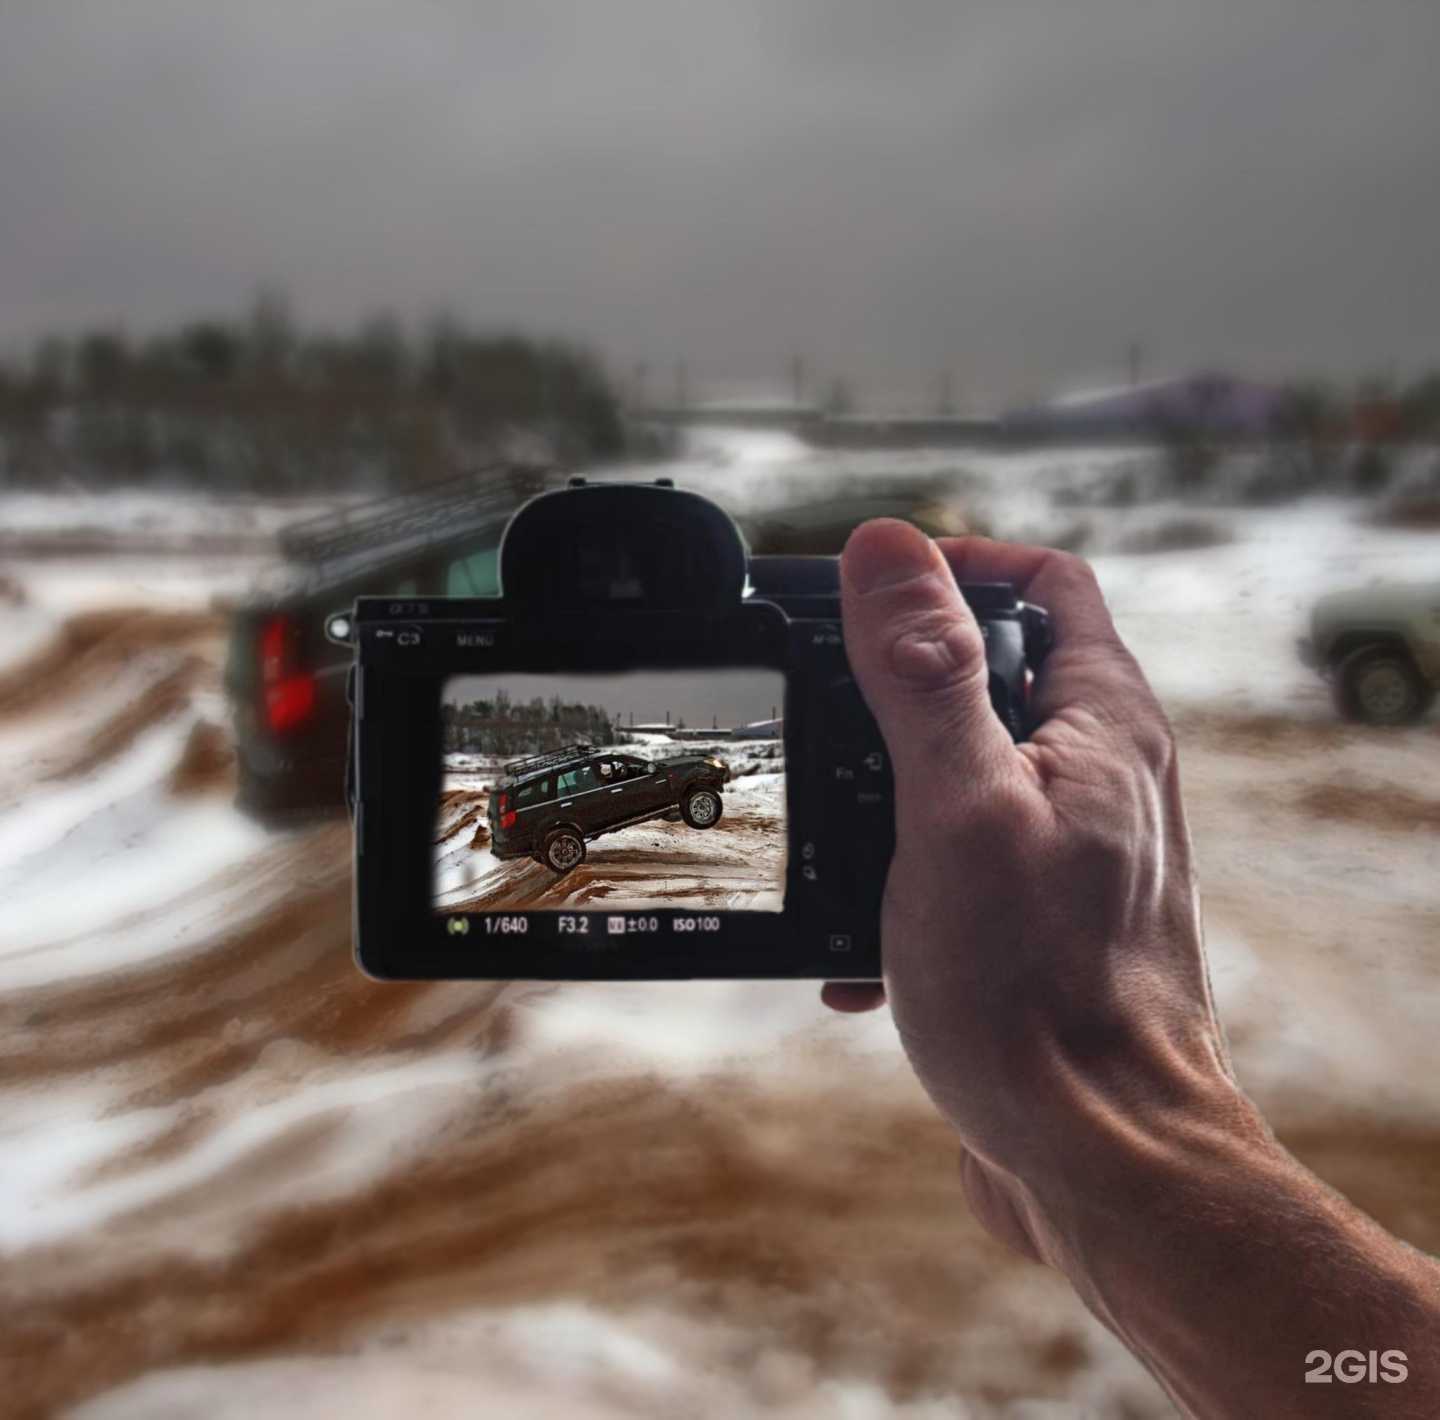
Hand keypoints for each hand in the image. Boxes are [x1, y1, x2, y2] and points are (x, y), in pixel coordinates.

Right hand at [824, 520, 1250, 1267]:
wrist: (1095, 1160)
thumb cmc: (1039, 994)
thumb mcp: (959, 810)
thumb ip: (923, 675)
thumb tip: (885, 550)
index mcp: (1101, 726)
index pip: (1044, 584)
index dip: (956, 564)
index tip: (868, 589)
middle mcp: (1096, 777)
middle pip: (989, 675)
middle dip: (892, 691)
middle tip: (818, 714)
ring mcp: (1067, 850)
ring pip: (956, 777)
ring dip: (879, 804)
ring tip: (828, 853)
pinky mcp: (1033, 918)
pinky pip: (949, 866)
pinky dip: (896, 890)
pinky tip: (857, 953)